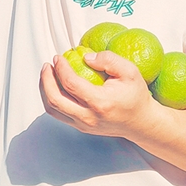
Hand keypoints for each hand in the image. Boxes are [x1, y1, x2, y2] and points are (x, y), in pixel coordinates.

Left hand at [39, 50, 163, 140]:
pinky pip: (59, 114)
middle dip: (45, 80)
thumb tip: (85, 58)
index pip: (71, 84)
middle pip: (55, 100)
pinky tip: (55, 86)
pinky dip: (52, 98)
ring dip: (45, 90)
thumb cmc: (136, 96)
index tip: (58, 57)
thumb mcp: (130, 71)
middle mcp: (88, 117)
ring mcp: (83, 125)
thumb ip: (109, 60)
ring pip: (53, 110)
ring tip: (47, 74)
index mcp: (100, 103)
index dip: (61, 68)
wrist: (141, 123)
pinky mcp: (81, 127)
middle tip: (47, 65)